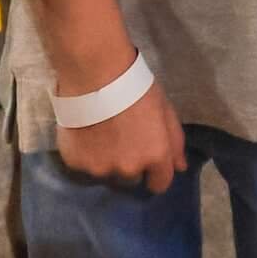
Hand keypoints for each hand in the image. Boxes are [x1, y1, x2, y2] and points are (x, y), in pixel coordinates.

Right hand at [57, 77, 186, 193]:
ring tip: (102, 132)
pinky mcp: (76, 164)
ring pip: (107, 172)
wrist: (96, 73)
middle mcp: (129, 169)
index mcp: (155, 155)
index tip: (149, 160)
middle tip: (122, 138)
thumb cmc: (136, 86)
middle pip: (132, 178)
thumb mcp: (165, 109)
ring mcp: (100, 168)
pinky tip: (85, 131)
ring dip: (107, 159)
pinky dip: (85, 153)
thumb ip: (174, 141)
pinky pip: (83, 165)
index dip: (156, 173)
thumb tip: (180, 167)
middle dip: (129, 163)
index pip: (160, 184)